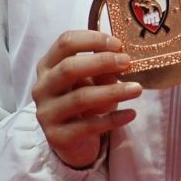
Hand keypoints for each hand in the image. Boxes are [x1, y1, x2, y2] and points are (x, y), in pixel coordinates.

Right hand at [32, 31, 139, 168]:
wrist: (72, 141)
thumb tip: (122, 60)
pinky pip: (89, 125)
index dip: (92, 39)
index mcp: (48, 66)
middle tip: (127, 62)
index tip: (118, 44)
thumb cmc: (83, 101)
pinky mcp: (58, 136)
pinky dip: (114, 118)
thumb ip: (102, 70)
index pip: (65, 43)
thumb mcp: (92, 81)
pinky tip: (131, 113)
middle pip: (69, 68)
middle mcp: (42, 88)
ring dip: (113, 91)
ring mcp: (47, 113)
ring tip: (137, 89)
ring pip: (81, 98)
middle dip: (102, 62)